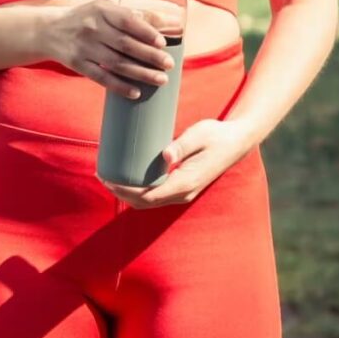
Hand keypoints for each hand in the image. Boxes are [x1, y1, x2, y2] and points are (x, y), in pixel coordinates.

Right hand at [39, 0, 175, 98]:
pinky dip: (119, 86)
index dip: (146, 32)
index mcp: (102, 10)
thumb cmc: (87, 18)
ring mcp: (83, 47)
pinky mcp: (77, 64)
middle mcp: (92, 28)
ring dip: (140, 73)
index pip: (127, 21)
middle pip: (125, 44)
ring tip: (160, 79)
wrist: (49, 31)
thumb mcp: (106, 9)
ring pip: (116, 63)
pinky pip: (101, 77)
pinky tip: (135, 92)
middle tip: (168, 65)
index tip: (163, 43)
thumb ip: (136, 15)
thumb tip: (172, 21)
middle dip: (149, 56)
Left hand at [101, 118, 257, 208]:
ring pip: (149, 202)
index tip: (108, 178)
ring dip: (127, 193)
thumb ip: (182, 145)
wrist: (237, 142)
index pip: (148, 195)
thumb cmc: (216, 135)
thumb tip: (165, 155)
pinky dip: (137, 191)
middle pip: (144, 202)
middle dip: (120, 192)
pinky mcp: (181, 187)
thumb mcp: (200, 135)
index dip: (125, 190)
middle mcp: (183, 193)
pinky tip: (125, 178)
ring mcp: (183, 193)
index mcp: (185, 183)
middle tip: (101, 175)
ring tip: (108, 177)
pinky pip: (155, 195)